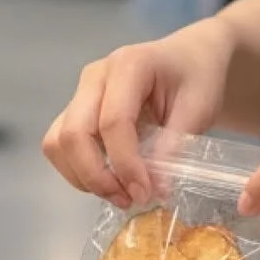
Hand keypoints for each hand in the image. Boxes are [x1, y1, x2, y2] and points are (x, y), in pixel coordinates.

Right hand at [42, 20, 235, 206]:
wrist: (188, 59)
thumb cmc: (197, 78)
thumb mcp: (200, 108)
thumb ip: (175, 145)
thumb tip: (156, 188)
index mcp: (129, 65)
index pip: (114, 121)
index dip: (126, 163)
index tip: (145, 193)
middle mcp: (95, 76)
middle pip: (74, 133)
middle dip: (96, 176)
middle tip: (128, 200)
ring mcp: (81, 92)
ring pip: (58, 141)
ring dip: (82, 176)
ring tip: (119, 195)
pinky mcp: (76, 109)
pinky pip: (60, 145)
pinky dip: (77, 170)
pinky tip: (109, 181)